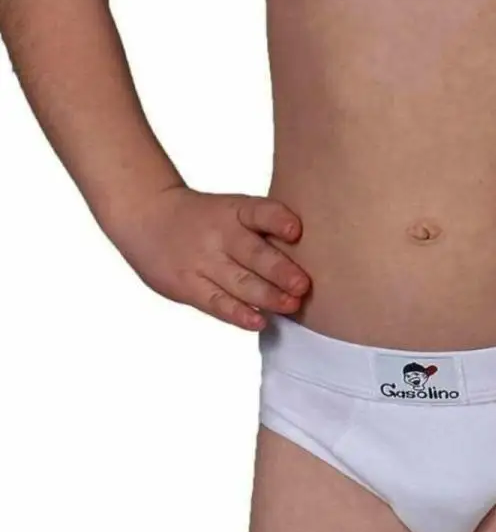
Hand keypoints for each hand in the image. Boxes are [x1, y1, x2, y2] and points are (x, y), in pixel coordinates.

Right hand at [116, 186, 310, 330]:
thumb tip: (310, 255)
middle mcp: (219, 235)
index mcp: (235, 211)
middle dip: (280, 271)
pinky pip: (217, 303)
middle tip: (303, 285)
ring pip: (239, 282)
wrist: (147, 216)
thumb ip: (263, 229)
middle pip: (253, 254)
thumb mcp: (232, 210)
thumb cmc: (206, 218)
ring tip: (291, 305)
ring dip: (267, 296)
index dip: (278, 220)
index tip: (296, 231)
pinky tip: (258, 321)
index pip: (260, 212)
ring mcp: (202, 261)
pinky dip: (238, 314)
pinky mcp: (188, 285)